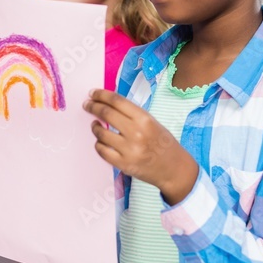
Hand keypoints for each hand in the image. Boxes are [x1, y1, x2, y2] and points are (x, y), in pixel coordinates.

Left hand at [83, 88, 197, 204]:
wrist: (174, 168)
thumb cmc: (163, 143)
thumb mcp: (152, 122)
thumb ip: (132, 114)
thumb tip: (108, 104)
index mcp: (145, 119)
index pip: (117, 101)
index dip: (102, 95)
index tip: (92, 93)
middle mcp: (136, 133)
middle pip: (106, 114)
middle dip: (93, 107)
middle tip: (87, 105)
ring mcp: (129, 150)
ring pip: (101, 133)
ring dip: (94, 126)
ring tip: (95, 125)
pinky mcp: (123, 164)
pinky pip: (102, 151)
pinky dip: (98, 144)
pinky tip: (101, 141)